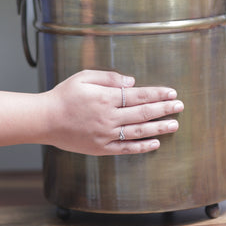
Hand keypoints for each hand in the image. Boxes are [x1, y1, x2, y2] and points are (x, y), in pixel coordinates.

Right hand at [42, 70, 183, 155]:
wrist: (45, 119)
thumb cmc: (64, 95)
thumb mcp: (84, 77)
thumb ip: (109, 77)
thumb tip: (131, 81)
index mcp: (106, 98)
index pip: (138, 95)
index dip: (157, 93)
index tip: (172, 92)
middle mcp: (109, 117)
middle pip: (143, 113)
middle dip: (164, 109)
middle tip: (180, 106)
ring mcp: (106, 135)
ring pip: (138, 131)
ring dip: (158, 127)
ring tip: (174, 124)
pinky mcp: (101, 148)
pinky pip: (126, 148)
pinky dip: (142, 147)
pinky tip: (155, 143)